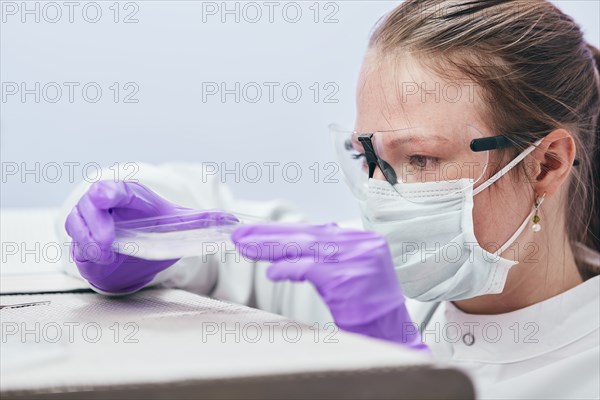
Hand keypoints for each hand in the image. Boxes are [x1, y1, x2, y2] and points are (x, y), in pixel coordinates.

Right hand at [65, 180, 237, 293]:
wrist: (136, 246)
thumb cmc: (156, 226)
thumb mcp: (179, 224)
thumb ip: (201, 221)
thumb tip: (232, 220)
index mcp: (129, 195)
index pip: (114, 188)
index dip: (109, 192)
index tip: (105, 198)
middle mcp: (105, 204)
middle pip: (89, 207)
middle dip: (94, 225)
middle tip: (106, 245)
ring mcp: (89, 221)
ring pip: (77, 225)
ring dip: (86, 240)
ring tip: (103, 255)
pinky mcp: (81, 240)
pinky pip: (74, 245)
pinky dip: (83, 254)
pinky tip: (97, 261)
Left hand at [232, 223, 428, 350]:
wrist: (392, 334)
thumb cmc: (367, 305)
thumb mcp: (351, 271)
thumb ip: (330, 253)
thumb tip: (295, 240)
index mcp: (361, 239)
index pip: (314, 230)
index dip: (282, 231)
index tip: (254, 232)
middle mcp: (361, 244)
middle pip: (307, 236)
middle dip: (270, 236)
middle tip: (241, 235)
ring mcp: (356, 260)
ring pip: (305, 248)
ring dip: (271, 249)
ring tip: (246, 248)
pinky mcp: (348, 279)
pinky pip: (311, 269)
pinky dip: (289, 270)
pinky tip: (272, 272)